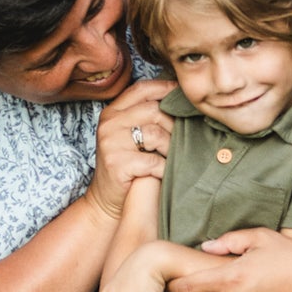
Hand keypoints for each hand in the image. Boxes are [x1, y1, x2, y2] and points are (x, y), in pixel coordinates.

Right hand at [86, 79, 174, 219]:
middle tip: (183, 140)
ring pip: (156, 134)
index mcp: (113, 112)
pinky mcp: (117, 164)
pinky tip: (166, 174)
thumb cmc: (128, 168)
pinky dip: (165, 169)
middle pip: (154, 110)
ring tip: (172, 159)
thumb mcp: (131, 136)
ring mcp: (111, 143)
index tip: (184, 97)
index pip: (142, 89)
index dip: (166, 89)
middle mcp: (109, 124)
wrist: (106, 202)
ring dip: (171, 149)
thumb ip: (147, 117)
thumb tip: (182, 101)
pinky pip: (154, 161)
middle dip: (174, 125)